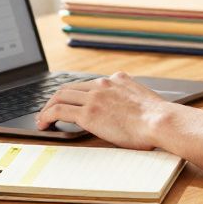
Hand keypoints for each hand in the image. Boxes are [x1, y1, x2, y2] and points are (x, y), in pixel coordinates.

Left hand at [35, 72, 173, 149]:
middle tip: (49, 109)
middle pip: (70, 87)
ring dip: (48, 107)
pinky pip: (60, 110)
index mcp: (117, 80)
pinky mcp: (88, 113)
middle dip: (56, 98)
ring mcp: (94, 97)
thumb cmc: (158, 118)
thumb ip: (133, 98)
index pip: (89, 84)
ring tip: (42, 118)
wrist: (160, 121)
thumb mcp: (145, 99)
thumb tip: (132, 109)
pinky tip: (44, 123)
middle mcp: (103, 84)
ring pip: (61, 96)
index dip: (76, 94)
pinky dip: (47, 115)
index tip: (70, 101)